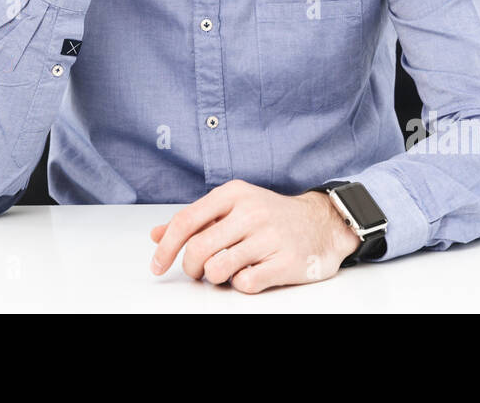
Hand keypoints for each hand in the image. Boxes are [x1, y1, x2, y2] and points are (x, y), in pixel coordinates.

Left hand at [147, 179, 361, 293]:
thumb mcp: (233, 207)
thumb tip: (156, 235)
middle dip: (190, 268)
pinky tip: (248, 274)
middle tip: (197, 272)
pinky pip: (244, 284)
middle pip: (198, 249)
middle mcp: (251, 212)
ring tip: (224, 272)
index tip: (157, 266)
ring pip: (218, 269)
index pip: (186, 221)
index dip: (166, 247)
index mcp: (234, 194)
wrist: (323, 223)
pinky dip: (239, 285)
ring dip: (214, 277)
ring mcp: (270, 237)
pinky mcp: (286, 262)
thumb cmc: (271, 216)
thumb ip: (196, 220)